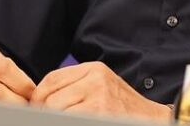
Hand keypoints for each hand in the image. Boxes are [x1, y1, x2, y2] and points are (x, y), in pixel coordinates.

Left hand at [30, 61, 170, 121]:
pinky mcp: (100, 113)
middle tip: (50, 118)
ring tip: (65, 120)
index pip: (52, 79)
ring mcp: (99, 97)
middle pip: (51, 97)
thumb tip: (40, 97)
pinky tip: (79, 122)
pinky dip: (66, 122)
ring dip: (55, 119)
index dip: (38, 96)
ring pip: (57, 111)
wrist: (151, 119)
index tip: (37, 107)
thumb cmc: (124, 106)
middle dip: (45, 112)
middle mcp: (96, 79)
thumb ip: (76, 84)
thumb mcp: (101, 85)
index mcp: (94, 68)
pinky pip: (69, 120)